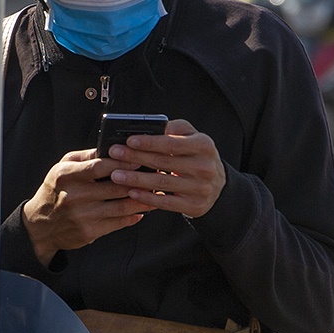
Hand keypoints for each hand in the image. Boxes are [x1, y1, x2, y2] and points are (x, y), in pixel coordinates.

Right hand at [22, 149, 144, 266]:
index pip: (99, 166)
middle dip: (139, 180)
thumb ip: (86, 156)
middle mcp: (73, 196)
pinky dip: (133, 216)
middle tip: (156, 175)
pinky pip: (118, 223)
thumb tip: (112, 147)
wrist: (40, 225)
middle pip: (115, 187)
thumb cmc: (56, 191)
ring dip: (142, 200)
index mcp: (66, 176)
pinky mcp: (89, 232)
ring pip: (121, 206)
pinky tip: (142, 210)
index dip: (122, 162)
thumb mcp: (62, 168)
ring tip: (155, 192)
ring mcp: (82, 216)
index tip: (140, 158)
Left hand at [108, 118, 225, 218]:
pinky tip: (132, 193)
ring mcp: (200, 188)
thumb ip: (176, 129)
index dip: (149, 142)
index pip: (172, 143)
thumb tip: (155, 127)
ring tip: (116, 175)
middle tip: (115, 154)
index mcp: (204, 145)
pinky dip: (147, 198)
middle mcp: (204, 167)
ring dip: (136, 179)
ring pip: (162, 183)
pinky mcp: (194, 205)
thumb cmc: (198, 157)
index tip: (129, 140)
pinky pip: (166, 203)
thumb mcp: (194, 138)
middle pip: (163, 162)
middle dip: (135, 158)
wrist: (218, 187)